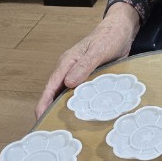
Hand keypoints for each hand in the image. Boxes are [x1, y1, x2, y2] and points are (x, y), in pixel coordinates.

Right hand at [34, 3, 139, 120]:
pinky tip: (84, 117)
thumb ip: (84, 65)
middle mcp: (70, 70)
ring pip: (69, 95)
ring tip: (67, 130)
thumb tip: (68, 83)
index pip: (50, 87)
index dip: (43, 104)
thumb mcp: (98, 50)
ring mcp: (80, 74)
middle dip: (52, 111)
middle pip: (56, 94)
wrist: (122, 29)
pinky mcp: (90, 78)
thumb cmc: (109, 36)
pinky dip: (80, 104)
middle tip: (53, 131)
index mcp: (67, 63)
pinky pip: (82, 93)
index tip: (39, 119)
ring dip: (67, 109)